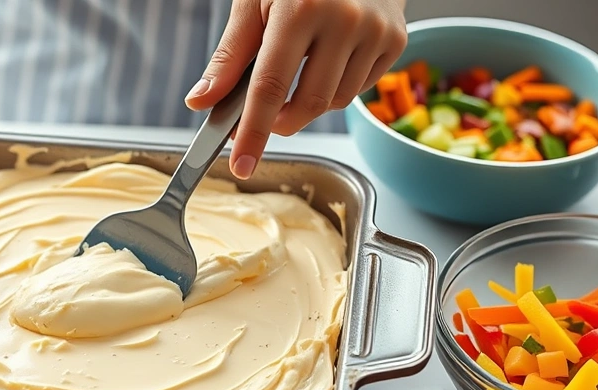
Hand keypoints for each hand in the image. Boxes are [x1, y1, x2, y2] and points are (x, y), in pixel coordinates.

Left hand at [185, 0, 406, 179]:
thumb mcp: (254, 1)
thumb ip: (229, 56)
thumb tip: (201, 102)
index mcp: (301, 8)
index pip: (270, 88)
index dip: (253, 133)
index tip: (241, 165)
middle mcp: (345, 21)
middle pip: (308, 105)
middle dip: (280, 123)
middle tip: (264, 117)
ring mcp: (376, 32)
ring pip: (334, 103)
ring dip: (308, 103)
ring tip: (298, 68)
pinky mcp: (396, 41)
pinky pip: (358, 89)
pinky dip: (336, 87)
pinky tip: (328, 58)